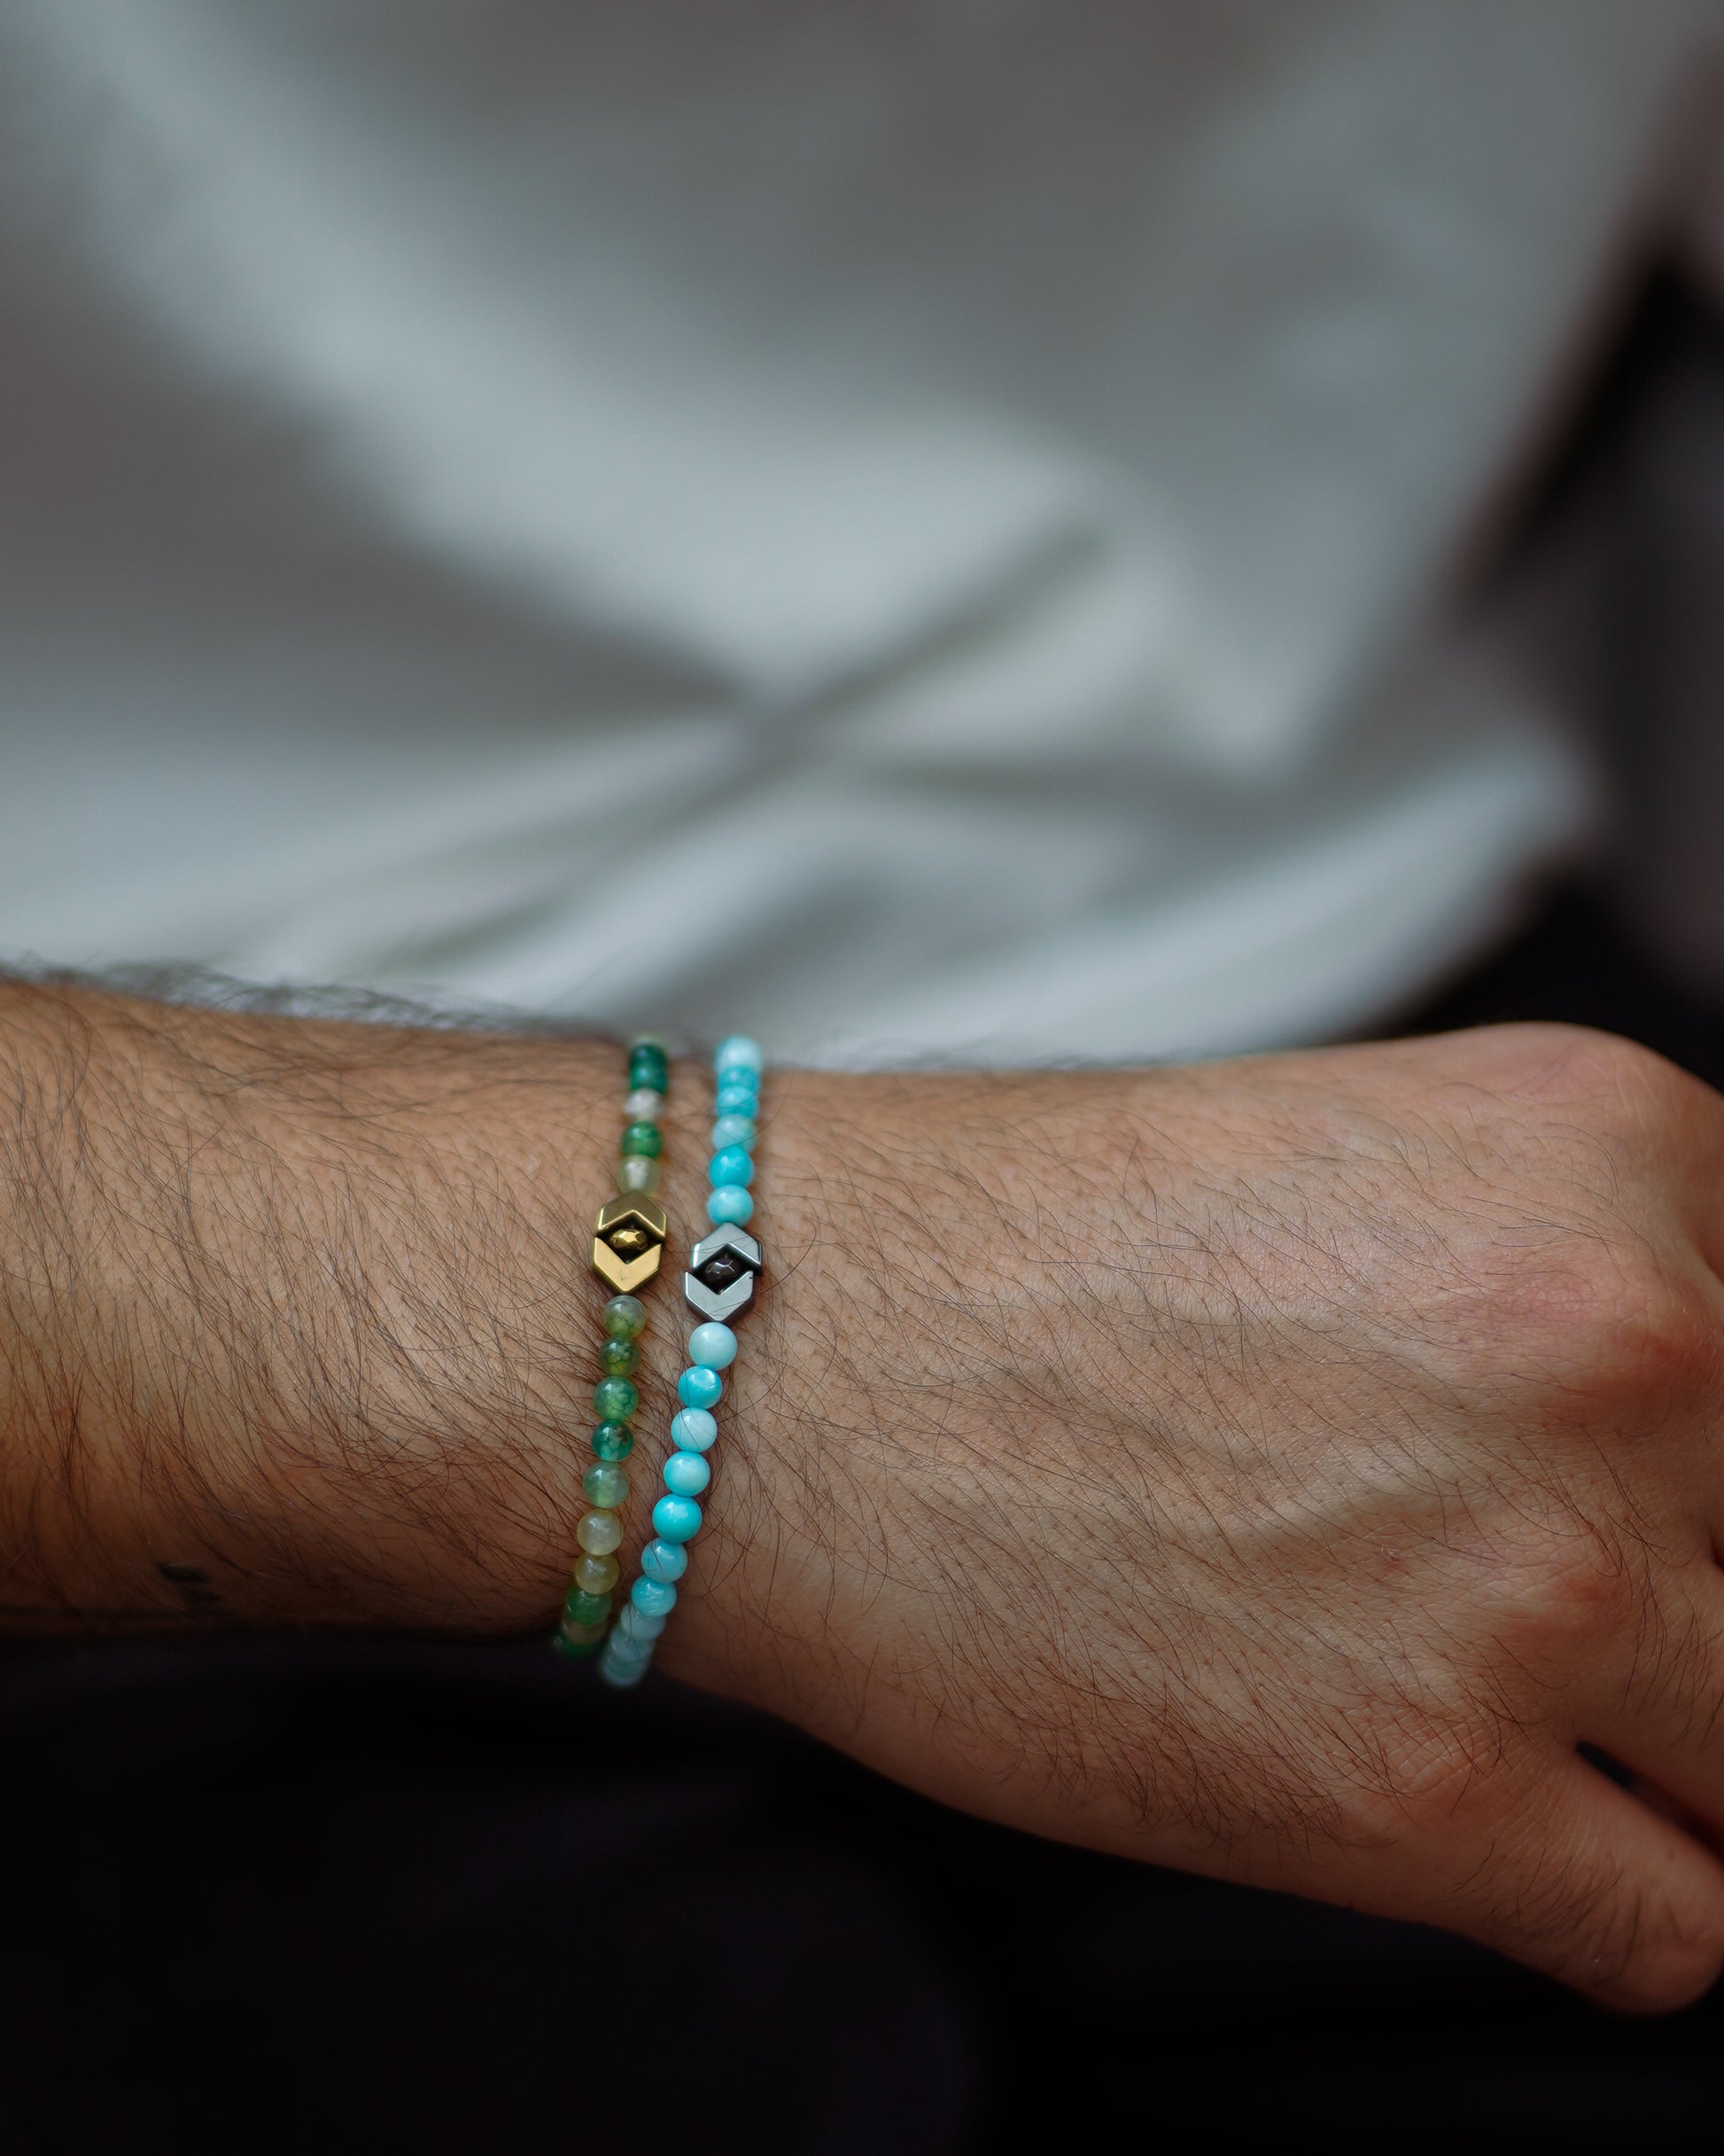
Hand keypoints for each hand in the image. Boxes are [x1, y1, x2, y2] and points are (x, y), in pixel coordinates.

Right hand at [6, 990, 1721, 2007]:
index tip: (1682, 1522)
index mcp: (1620, 1148)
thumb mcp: (1373, 1165)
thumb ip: (1592, 1273)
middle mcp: (1633, 1339)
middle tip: (1560, 1607)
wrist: (770, 1347)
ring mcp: (1541, 1573)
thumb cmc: (1026, 1248)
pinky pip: (1674, 1931)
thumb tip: (1721, 1448)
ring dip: (1673, 1762)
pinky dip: (1600, 1898)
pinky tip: (1456, 1817)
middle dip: (1708, 1601)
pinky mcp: (1422, 1792)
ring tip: (1513, 1718)